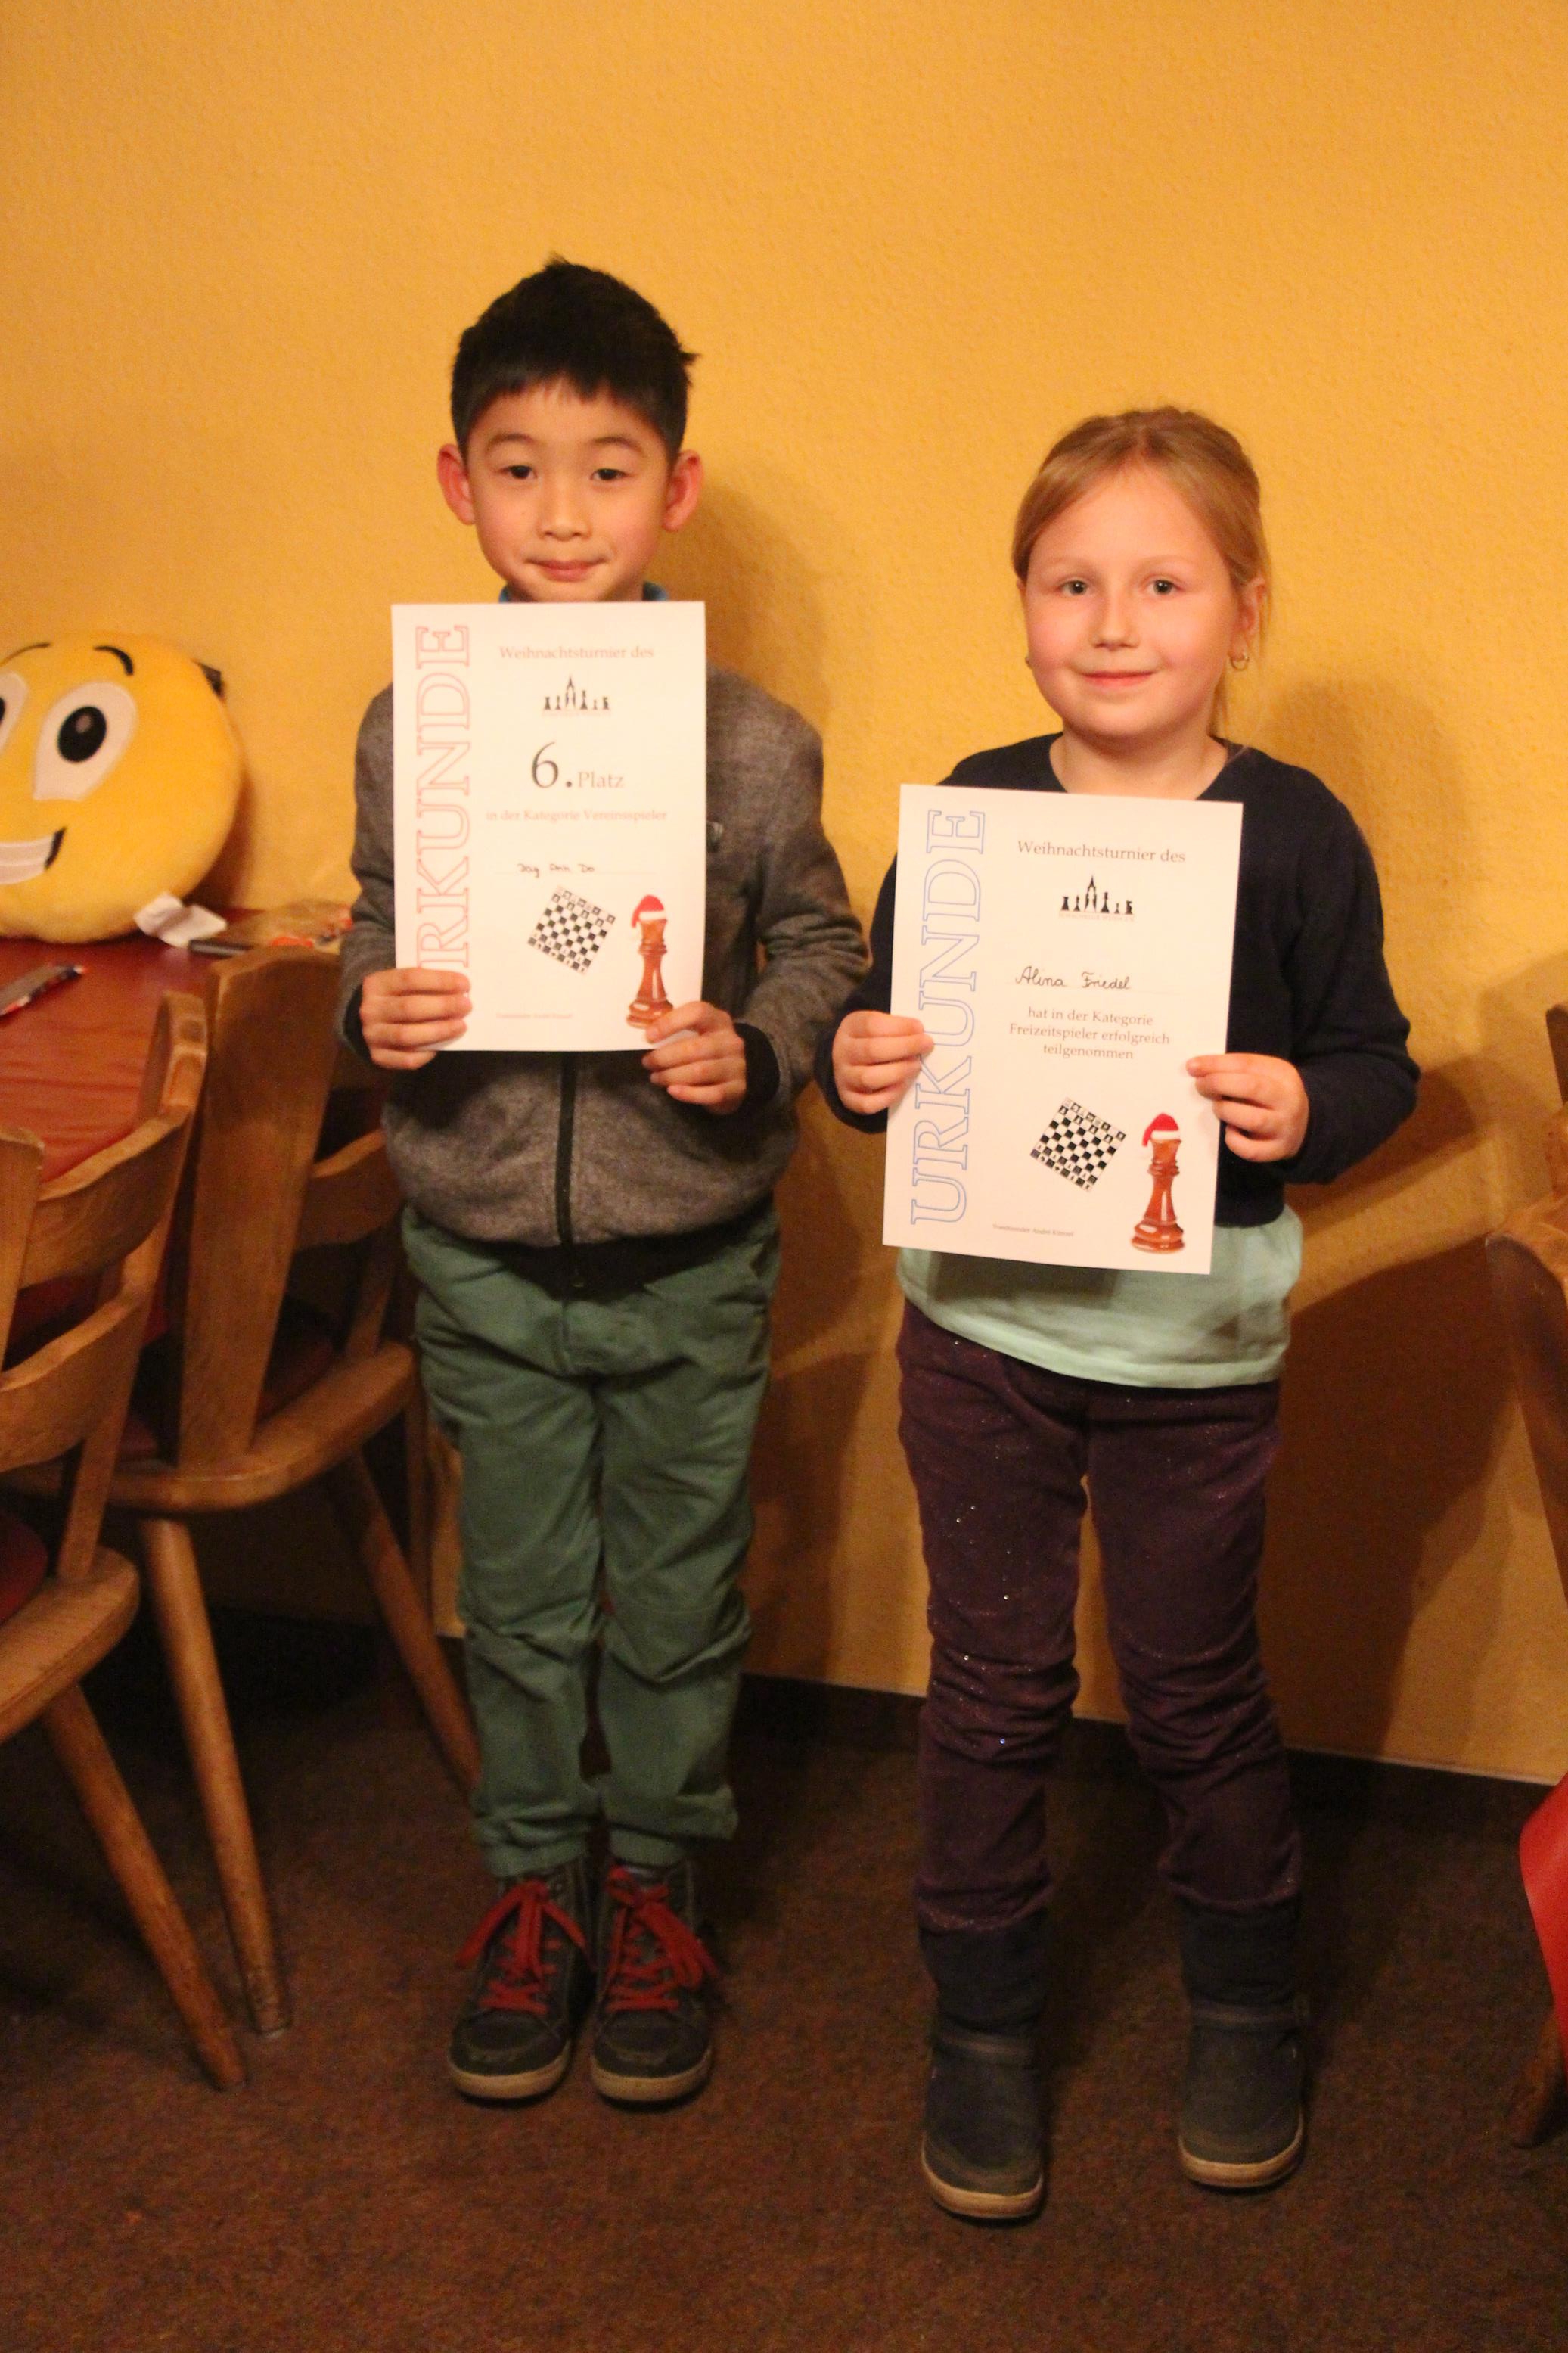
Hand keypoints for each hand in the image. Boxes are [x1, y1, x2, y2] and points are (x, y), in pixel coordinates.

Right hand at [360, 966, 469, 1069]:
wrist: (367, 1025)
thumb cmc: (395, 1000)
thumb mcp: (401, 986)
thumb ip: (424, 986)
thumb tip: (459, 991)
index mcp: (377, 984)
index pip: (410, 978)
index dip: (440, 981)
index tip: (464, 984)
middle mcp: (370, 1009)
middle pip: (410, 1007)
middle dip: (443, 1006)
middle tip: (466, 1006)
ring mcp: (372, 1035)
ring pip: (408, 1035)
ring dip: (439, 1030)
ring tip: (461, 1026)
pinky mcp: (378, 1057)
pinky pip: (407, 1059)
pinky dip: (427, 1053)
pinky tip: (442, 1046)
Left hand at [643, 1001, 747, 1112]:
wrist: (730, 1080)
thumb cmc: (704, 1054)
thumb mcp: (695, 1036)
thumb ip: (676, 1033)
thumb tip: (645, 1036)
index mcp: (719, 1020)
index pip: (697, 1013)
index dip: (671, 1023)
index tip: (649, 1036)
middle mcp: (731, 1041)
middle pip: (695, 1047)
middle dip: (665, 1057)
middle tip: (647, 1063)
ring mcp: (737, 1065)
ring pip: (700, 1071)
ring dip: (672, 1076)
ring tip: (655, 1078)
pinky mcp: (738, 1088)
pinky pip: (711, 1093)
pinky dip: (688, 1094)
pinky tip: (672, 1091)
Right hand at [832, 1010, 932, 1115]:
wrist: (850, 1063)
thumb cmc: (873, 1040)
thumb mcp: (879, 1025)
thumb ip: (897, 1028)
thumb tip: (921, 1035)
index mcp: (850, 1027)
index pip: (872, 1025)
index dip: (899, 1027)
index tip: (920, 1028)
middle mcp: (843, 1052)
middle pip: (872, 1050)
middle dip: (905, 1047)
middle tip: (926, 1045)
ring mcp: (843, 1078)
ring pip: (869, 1078)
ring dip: (899, 1072)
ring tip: (916, 1065)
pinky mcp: (849, 1099)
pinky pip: (868, 1104)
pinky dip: (889, 1095)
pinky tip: (904, 1085)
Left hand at [1186, 1053, 1308, 1160]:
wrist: (1305, 1124)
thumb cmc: (1272, 1096)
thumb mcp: (1264, 1075)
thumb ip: (1236, 1070)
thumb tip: (1197, 1069)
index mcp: (1282, 1074)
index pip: (1246, 1064)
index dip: (1216, 1064)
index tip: (1192, 1066)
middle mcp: (1287, 1099)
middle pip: (1252, 1087)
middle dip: (1218, 1084)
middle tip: (1201, 1086)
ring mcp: (1284, 1126)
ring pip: (1253, 1119)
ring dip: (1226, 1111)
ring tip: (1218, 1108)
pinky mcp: (1278, 1149)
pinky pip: (1253, 1151)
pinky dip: (1235, 1142)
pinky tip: (1229, 1132)